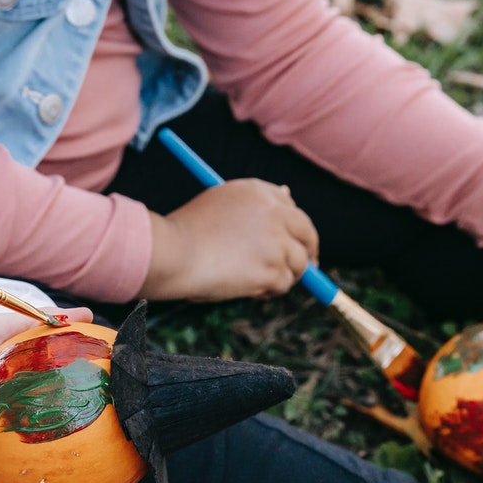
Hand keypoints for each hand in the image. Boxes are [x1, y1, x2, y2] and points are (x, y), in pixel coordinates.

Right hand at [140, 179, 318, 301]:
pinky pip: (283, 284)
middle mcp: (274, 213)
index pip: (291, 207)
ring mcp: (276, 242)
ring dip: (285, 275)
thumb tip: (289, 194)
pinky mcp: (273, 270)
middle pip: (307, 233)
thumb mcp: (220, 202)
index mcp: (259, 192)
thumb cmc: (187, 231)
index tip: (294, 240)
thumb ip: (256, 202)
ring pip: (298, 264)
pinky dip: (269, 291)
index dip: (294, 227)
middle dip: (309, 252)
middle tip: (306, 267)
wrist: (174, 254)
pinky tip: (248, 289)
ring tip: (257, 282)